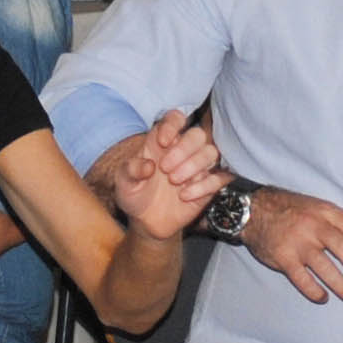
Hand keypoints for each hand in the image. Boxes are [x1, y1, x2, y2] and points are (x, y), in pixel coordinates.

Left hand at [109, 112, 224, 238]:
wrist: (145, 222)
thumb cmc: (135, 195)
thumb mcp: (123, 182)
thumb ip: (131, 170)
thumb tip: (149, 166)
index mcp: (161, 142)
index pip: (176, 119)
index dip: (173, 125)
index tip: (163, 141)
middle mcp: (182, 151)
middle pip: (198, 134)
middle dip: (184, 149)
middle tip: (166, 169)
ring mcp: (197, 168)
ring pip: (211, 152)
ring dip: (194, 165)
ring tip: (174, 181)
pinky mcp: (207, 187)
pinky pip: (219, 178)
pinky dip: (204, 185)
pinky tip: (185, 196)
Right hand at [244, 186, 342, 304]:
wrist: (253, 209)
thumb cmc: (292, 211)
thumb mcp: (319, 208)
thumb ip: (341, 226)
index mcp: (328, 212)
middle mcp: (315, 226)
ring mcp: (298, 242)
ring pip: (326, 268)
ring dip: (342, 286)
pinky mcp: (282, 257)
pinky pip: (302, 279)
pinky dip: (315, 291)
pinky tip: (324, 297)